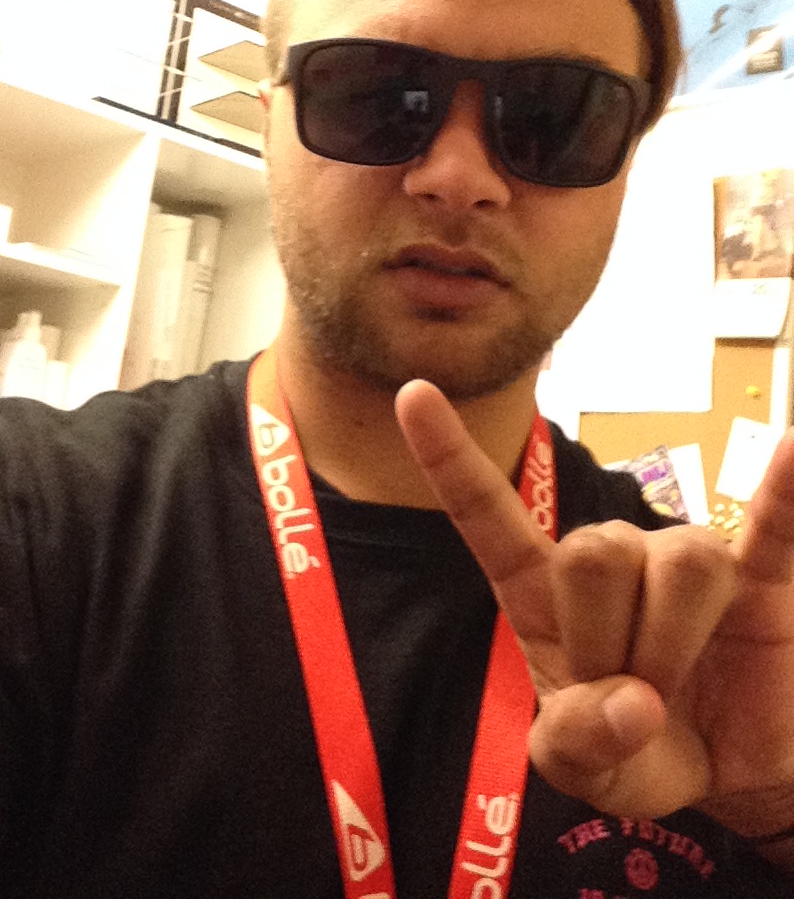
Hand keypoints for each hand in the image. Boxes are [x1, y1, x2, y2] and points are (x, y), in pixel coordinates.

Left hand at [395, 380, 793, 831]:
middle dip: (609, 642)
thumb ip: (577, 747)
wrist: (728, 775)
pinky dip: (784, 492)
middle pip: (593, 552)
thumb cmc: (639, 754)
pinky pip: (774, 524)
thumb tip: (635, 704)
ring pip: (681, 561)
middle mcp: (611, 555)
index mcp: (545, 592)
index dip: (450, 458)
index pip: (488, 516)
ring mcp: (684, 557)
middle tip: (632, 691)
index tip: (412, 393)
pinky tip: (793, 446)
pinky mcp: (759, 574)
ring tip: (683, 680)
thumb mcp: (586, 772)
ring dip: (678, 642)